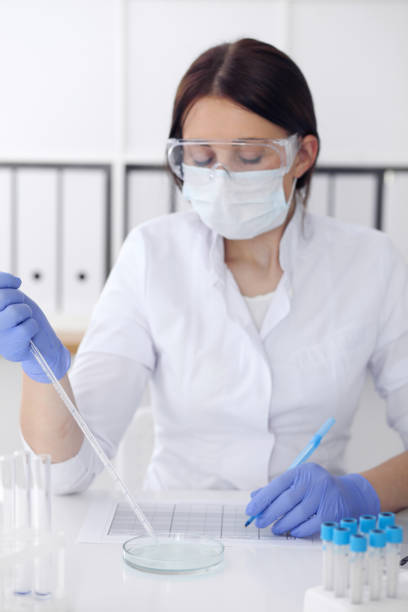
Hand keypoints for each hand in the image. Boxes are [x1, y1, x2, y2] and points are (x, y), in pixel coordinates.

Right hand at [0, 272, 70, 382]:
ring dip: (27, 312)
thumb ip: (5, 287)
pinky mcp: (11, 347)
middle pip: (3, 297)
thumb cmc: (23, 320)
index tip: (17, 283)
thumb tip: (16, 281)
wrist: (39, 346)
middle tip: (21, 307)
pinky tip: (28, 333)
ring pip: (16, 311)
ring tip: (24, 320)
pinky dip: (33, 326)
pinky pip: (28, 326)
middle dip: (18, 298)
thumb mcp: (12, 299)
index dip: (6, 280)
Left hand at [245, 463, 379, 537]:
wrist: (348, 494)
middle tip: (259, 522)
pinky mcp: (332, 512)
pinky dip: (299, 530)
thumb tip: (254, 497)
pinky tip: (291, 532)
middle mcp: (314, 481)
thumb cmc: (316, 489)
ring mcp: (325, 496)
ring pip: (298, 513)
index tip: (250, 510)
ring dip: (283, 523)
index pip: (278, 484)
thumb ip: (277, 489)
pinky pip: (311, 524)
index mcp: (302, 471)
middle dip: (270, 513)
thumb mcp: (298, 482)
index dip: (262, 498)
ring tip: (274, 529)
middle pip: (287, 499)